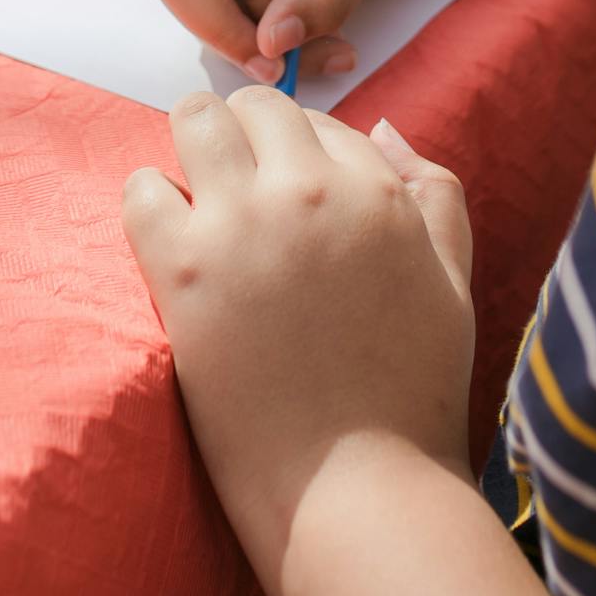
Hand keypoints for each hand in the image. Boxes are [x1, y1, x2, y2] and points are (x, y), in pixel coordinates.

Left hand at [123, 92, 474, 590]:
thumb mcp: (453, 280)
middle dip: (244, 136)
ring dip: (193, 150)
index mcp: (376, 189)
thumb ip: (434, 190)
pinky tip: (169, 244)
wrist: (359, 490)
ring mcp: (242, 225)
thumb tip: (379, 125)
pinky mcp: (181, 270)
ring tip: (198, 201)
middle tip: (238, 190)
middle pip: (254, 105)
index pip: (318, 119)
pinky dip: (148, 203)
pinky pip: (141, 188)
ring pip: (193, 119)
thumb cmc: (413, 394)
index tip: (287, 194)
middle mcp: (309, 190)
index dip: (299, 153)